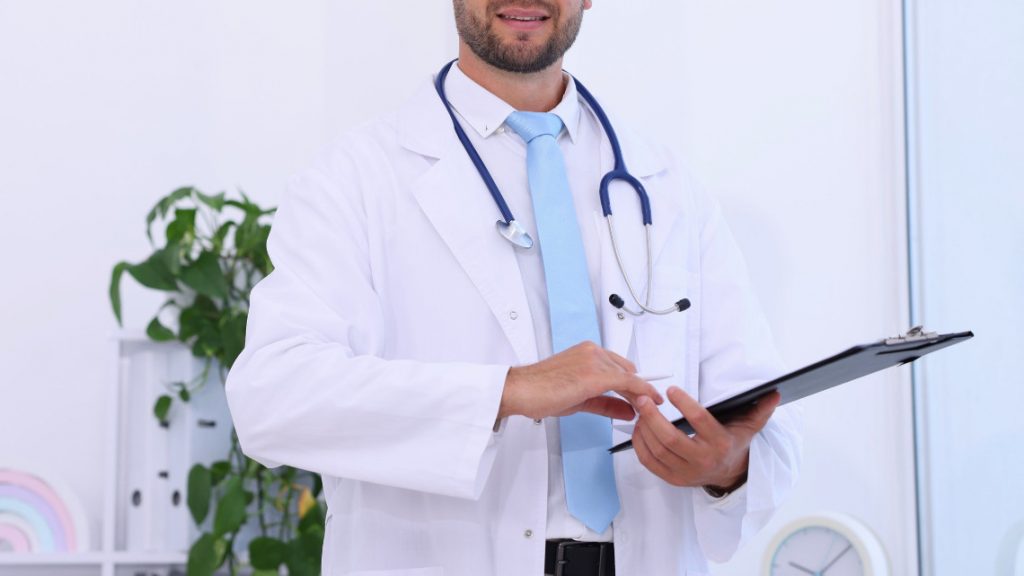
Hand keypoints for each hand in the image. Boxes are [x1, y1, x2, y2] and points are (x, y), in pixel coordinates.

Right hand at [498, 341, 663, 420]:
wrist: (522, 390)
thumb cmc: (541, 392)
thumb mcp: (580, 399)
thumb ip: (606, 403)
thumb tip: (628, 410)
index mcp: (587, 352)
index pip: (618, 365)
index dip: (634, 380)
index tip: (644, 392)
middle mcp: (593, 351)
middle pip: (627, 369)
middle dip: (638, 388)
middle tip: (648, 404)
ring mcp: (595, 361)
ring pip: (629, 376)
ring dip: (641, 392)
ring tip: (649, 407)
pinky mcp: (596, 374)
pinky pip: (627, 382)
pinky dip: (640, 392)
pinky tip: (647, 401)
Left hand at [632, 386, 779, 488]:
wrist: (729, 474)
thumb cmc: (734, 443)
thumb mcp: (749, 426)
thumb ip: (760, 409)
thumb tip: (775, 393)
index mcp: (720, 444)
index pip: (700, 422)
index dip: (685, 404)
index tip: (671, 390)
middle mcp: (702, 460)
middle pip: (670, 439)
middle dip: (653, 418)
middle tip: (642, 399)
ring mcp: (685, 472)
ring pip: (657, 451)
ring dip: (644, 429)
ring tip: (640, 410)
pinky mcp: (672, 479)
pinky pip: (649, 462)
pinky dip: (640, 444)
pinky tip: (638, 428)